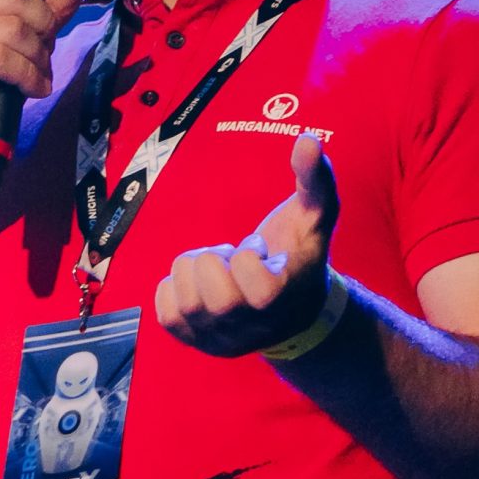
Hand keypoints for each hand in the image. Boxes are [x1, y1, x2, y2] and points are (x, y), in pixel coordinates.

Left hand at [155, 131, 339, 356]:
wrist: (294, 312)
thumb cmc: (300, 253)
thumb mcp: (315, 214)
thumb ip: (314, 178)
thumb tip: (308, 138)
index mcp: (281, 299)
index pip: (254, 283)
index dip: (249, 256)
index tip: (261, 251)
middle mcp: (249, 327)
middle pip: (210, 292)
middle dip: (214, 260)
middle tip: (231, 259)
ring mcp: (219, 339)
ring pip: (183, 297)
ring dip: (194, 271)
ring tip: (217, 272)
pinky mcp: (194, 340)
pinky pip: (163, 312)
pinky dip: (172, 290)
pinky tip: (197, 286)